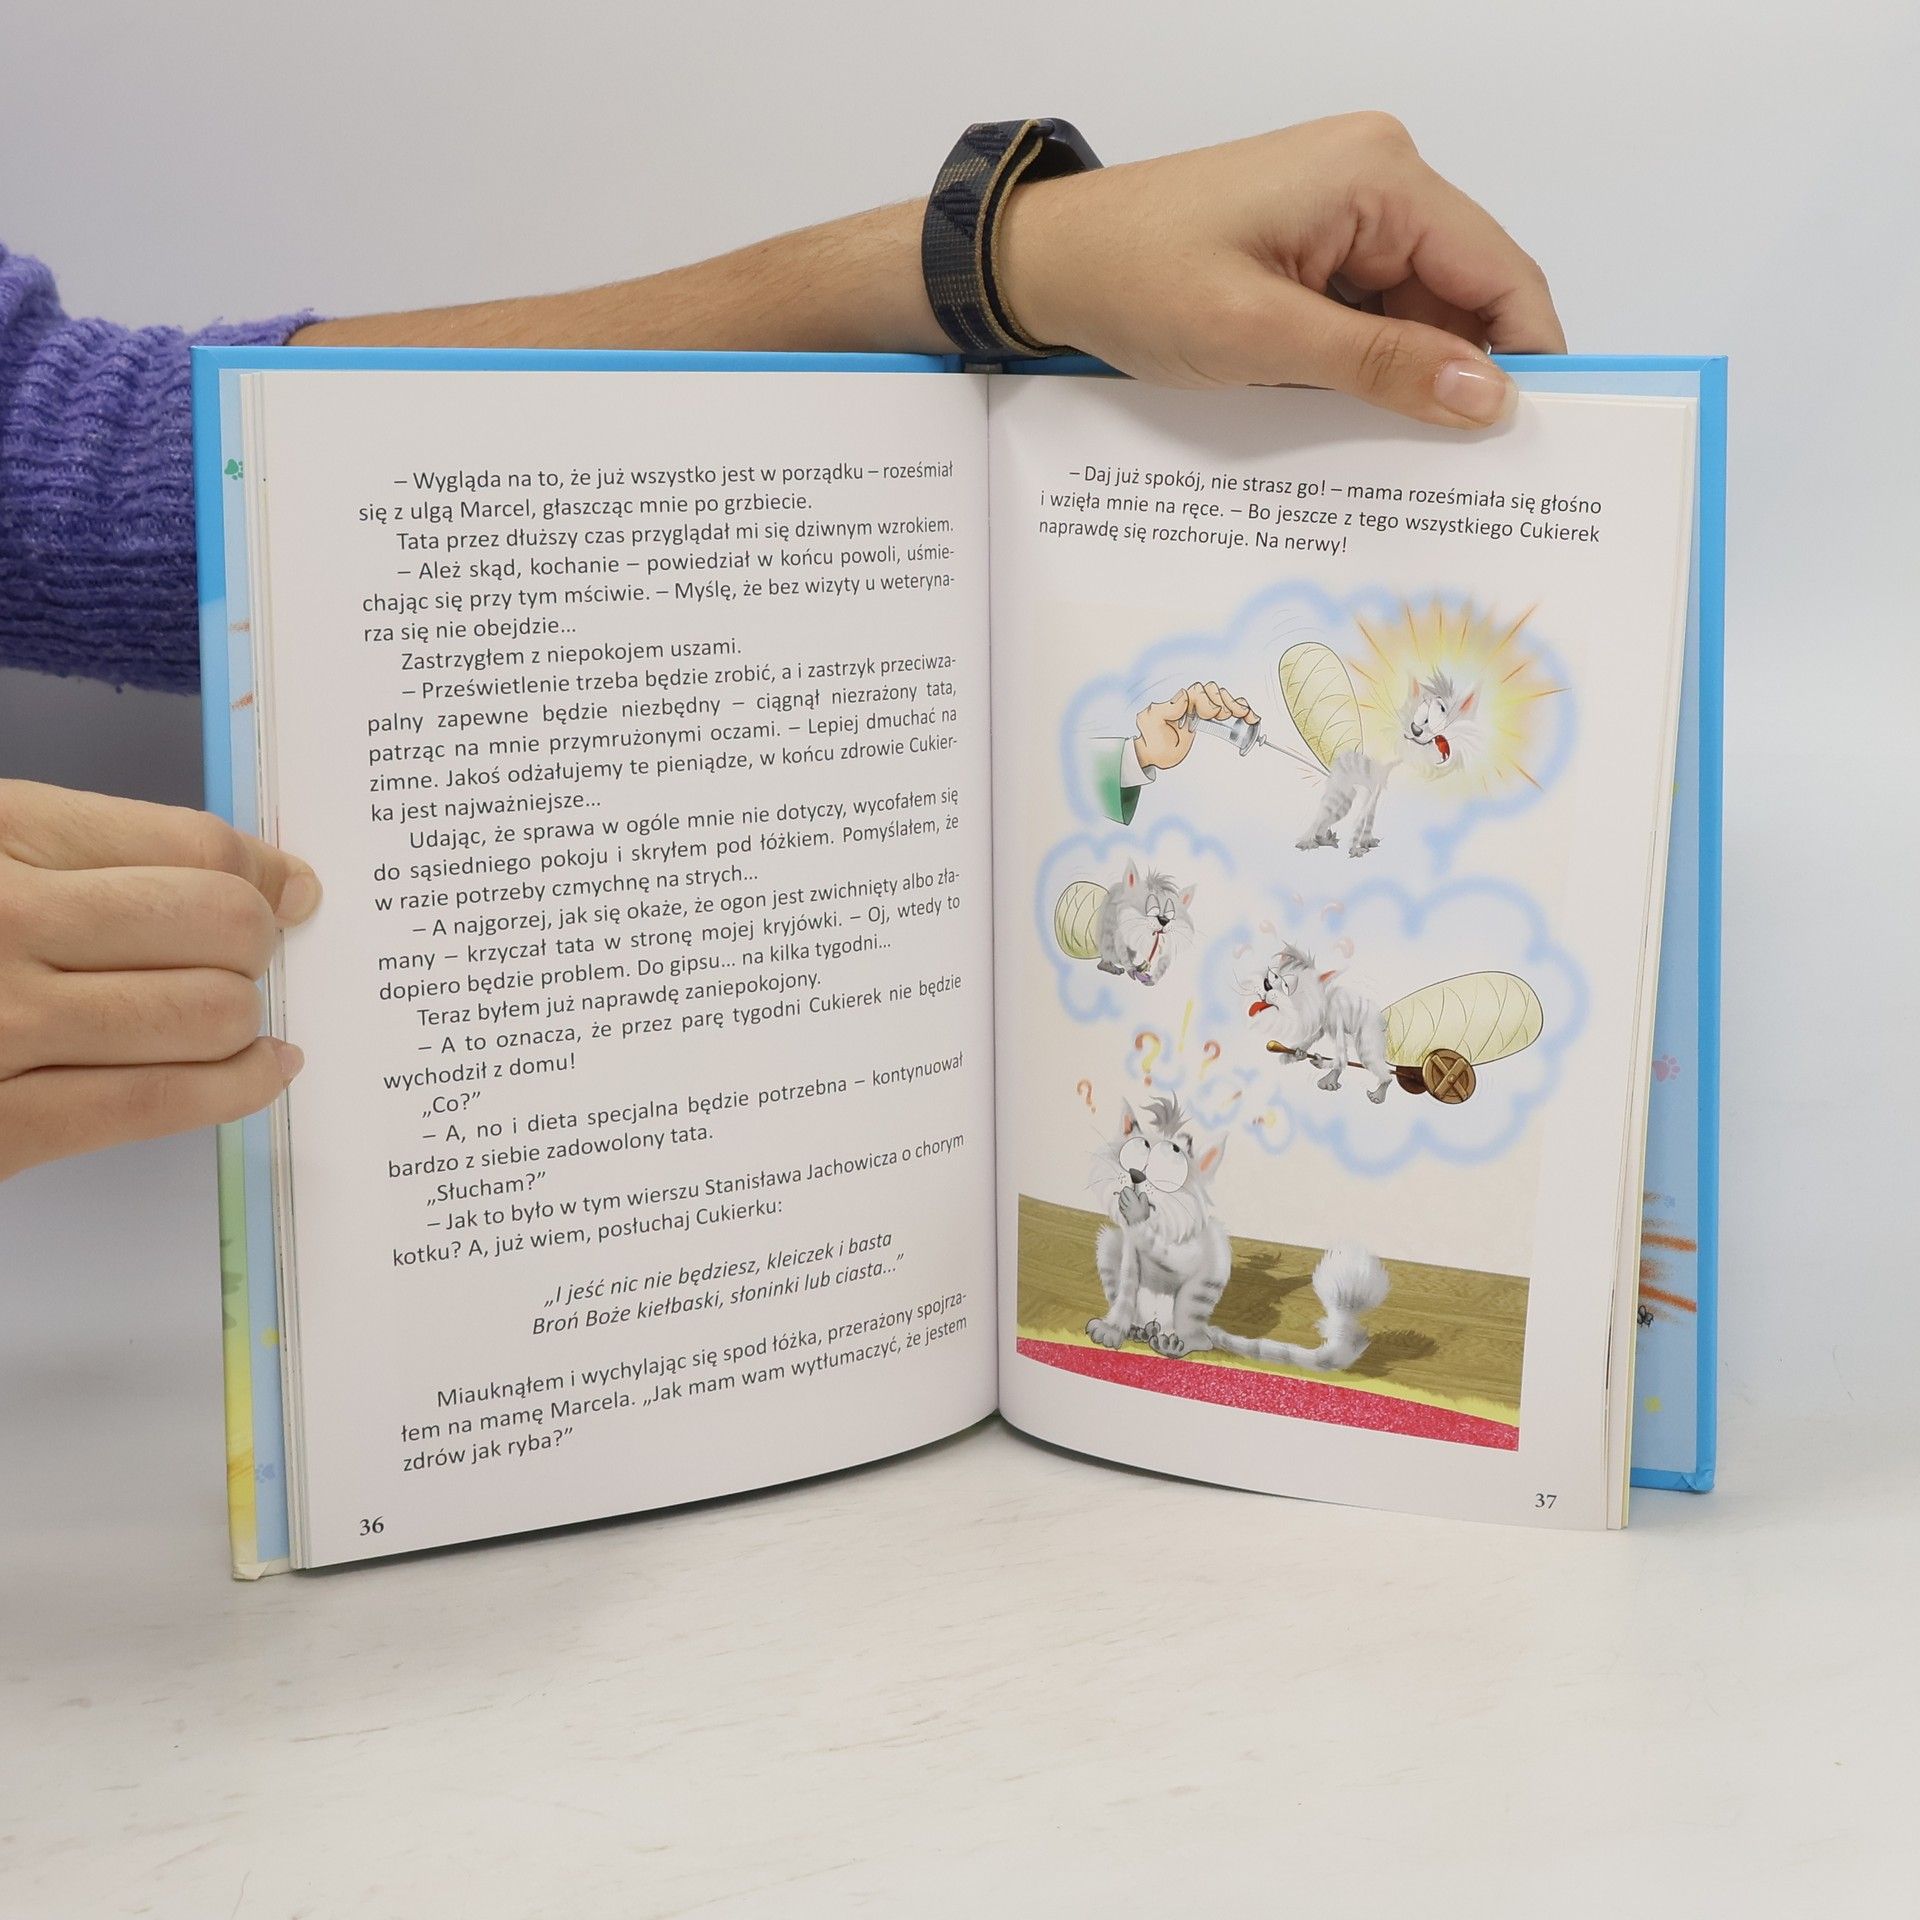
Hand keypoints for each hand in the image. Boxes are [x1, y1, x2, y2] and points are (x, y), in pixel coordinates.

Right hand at [0, 781, 316, 1182]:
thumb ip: (80, 851)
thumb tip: (250, 876)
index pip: (189, 847)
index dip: (261, 870)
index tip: (288, 887)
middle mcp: (0, 920)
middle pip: (217, 924)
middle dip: (256, 941)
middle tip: (251, 953)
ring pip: (208, 1012)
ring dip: (243, 1014)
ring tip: (233, 1011)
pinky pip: (156, 1102)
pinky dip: (237, 1087)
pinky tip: (263, 1069)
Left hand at [1000, 114, 1565, 425]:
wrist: (1048, 262)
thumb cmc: (1136, 279)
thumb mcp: (1261, 336)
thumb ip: (1379, 365)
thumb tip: (1487, 396)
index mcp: (1378, 177)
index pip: (1498, 271)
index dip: (1528, 355)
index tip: (1540, 440)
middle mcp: (1377, 179)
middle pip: (1464, 294)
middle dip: (1466, 377)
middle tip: (1471, 477)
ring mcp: (1345, 213)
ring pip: (1418, 313)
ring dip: (1412, 380)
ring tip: (1409, 462)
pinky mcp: (1313, 246)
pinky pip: (1370, 314)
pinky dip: (1371, 367)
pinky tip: (1358, 422)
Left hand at [1134, 682, 1257, 772]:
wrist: (1153, 754)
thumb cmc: (1150, 740)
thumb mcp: (1151, 722)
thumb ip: (1165, 708)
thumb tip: (1184, 695)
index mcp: (1180, 701)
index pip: (1200, 692)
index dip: (1209, 701)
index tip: (1214, 714)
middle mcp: (1192, 702)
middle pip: (1215, 692)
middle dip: (1225, 702)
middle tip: (1227, 716)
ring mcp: (1202, 710)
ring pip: (1224, 698)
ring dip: (1237, 705)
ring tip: (1247, 716)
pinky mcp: (1210, 719)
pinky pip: (1228, 709)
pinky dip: (1242, 711)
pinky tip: (1252, 718)